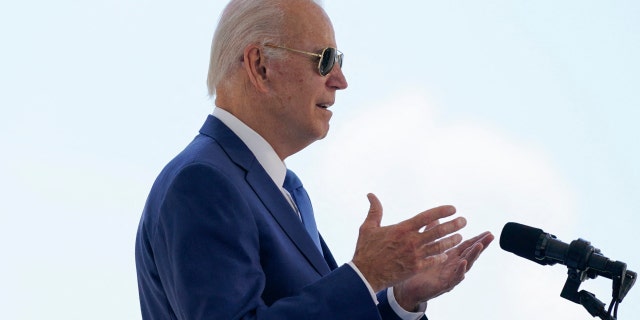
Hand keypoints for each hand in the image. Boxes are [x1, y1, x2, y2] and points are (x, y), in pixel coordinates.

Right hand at [352, 193, 466, 291]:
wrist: (365, 274)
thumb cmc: (366, 250)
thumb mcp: (368, 227)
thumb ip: (374, 210)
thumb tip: (370, 194)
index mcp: (402, 229)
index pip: (426, 217)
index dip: (441, 212)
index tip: (453, 208)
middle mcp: (411, 241)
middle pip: (438, 231)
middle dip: (453, 225)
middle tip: (463, 221)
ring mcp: (415, 255)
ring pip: (439, 246)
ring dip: (451, 241)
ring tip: (460, 237)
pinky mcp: (415, 268)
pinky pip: (433, 261)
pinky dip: (441, 257)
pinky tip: (446, 255)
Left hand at [393, 230, 494, 310]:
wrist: (408, 288)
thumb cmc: (420, 269)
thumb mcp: (428, 250)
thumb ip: (432, 234)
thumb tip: (436, 218)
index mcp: (450, 257)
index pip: (466, 246)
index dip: (477, 239)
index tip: (488, 232)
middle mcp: (453, 266)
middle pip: (470, 254)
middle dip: (481, 245)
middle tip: (490, 236)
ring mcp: (450, 276)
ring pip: (465, 265)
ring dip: (473, 255)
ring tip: (480, 245)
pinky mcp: (444, 285)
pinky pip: (454, 278)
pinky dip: (460, 270)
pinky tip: (463, 263)